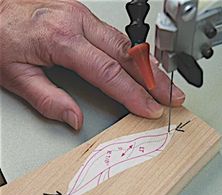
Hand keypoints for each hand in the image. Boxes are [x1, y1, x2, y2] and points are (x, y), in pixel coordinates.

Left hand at [0, 0, 184, 129]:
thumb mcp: (15, 75)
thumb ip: (48, 100)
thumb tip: (75, 118)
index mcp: (61, 38)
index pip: (109, 73)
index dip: (134, 94)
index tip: (151, 108)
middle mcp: (77, 22)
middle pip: (128, 54)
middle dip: (155, 78)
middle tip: (173, 95)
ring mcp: (82, 15)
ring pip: (127, 43)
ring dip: (150, 67)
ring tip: (166, 84)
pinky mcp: (82, 15)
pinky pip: (116, 37)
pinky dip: (135, 55)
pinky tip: (144, 67)